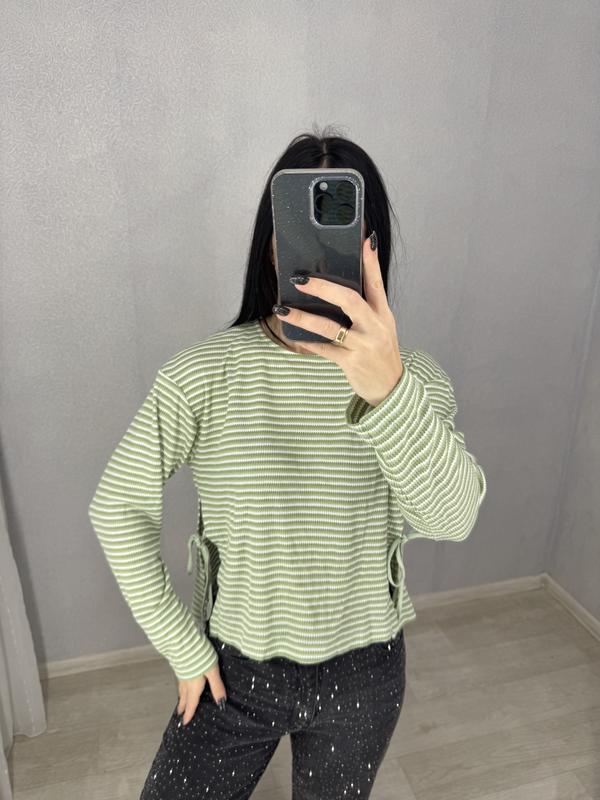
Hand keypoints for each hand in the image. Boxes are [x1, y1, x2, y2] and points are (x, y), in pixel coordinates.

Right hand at [177, 659, 226, 724]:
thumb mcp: (212, 671)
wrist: (184, 642)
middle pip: (184, 697)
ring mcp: (182, 673)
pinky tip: (182, 682)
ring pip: (181, 688)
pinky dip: (180, 686)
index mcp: (194, 686)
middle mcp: (186, 682)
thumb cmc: (201, 657)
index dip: (189, 713)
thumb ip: (216, 686)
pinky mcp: (180, 666)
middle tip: (179, 714)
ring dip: (180, 696)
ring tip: (180, 701)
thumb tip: (221, 703)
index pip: (191, 703)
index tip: (185, 723)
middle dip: (182, 706)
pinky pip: (180, 681)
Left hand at [274, 233, 403, 406]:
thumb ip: (367, 307)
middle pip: (349, 300)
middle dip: (323, 288)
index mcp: (383, 314)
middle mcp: (375, 326)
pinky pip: (324, 349)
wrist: (390, 388)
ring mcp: (364, 345)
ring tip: (283, 309)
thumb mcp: (381, 327)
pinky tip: (294, 337)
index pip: (376, 282)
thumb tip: (340, 288)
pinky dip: (308, 342)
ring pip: (329, 326)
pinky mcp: (351, 362)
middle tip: (299, 280)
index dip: (370, 261)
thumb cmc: (380, 353)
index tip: (363, 240)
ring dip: (303, 317)